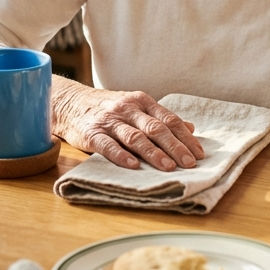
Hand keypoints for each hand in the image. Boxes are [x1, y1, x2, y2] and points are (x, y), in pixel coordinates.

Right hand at [52, 79, 204, 170]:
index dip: (185, 137)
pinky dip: (121, 156)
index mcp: (142, 101)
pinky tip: (133, 166)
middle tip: (189, 164)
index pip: (169, 119)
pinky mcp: (92, 133)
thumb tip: (190, 128)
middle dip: (175, 147)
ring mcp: (110, 121)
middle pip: (156, 128)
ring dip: (153, 153)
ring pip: (135, 137)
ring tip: (168, 167)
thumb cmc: (108, 109)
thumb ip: (161, 118)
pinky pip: (108, 145)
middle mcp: (128, 109)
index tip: (199, 154)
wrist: (70, 103)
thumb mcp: (136, 107)